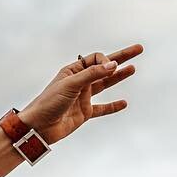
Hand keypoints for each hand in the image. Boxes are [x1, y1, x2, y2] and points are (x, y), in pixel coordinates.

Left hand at [20, 44, 142, 144]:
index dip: (105, 60)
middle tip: (138, 49)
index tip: (109, 67)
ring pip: (104, 84)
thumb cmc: (48, 103)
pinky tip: (124, 103)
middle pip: (103, 67)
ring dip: (118, 77)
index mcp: (72, 71)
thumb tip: (114, 64)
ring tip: (133, 69)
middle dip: (120, 58)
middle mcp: (79, 82)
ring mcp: (82, 97)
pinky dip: (113, 106)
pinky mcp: (84, 112)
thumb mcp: (70, 85)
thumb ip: (92, 74)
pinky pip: (102, 108)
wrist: (38, 128)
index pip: (95, 59)